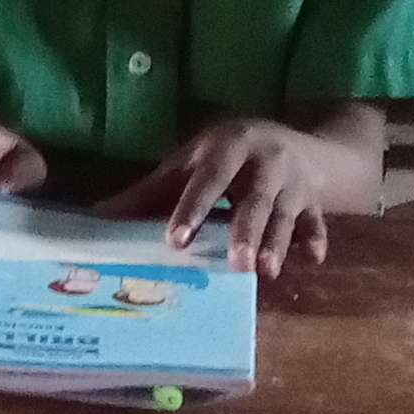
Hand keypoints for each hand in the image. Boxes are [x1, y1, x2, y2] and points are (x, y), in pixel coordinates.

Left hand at [105, 116, 343, 276]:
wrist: (296, 142)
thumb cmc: (228, 158)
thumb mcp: (192, 164)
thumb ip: (152, 192)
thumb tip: (96, 216)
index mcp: (229, 147)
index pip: (209, 178)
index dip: (193, 207)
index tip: (176, 240)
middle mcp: (266, 161)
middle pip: (256, 198)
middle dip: (246, 231)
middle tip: (237, 264)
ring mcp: (295, 181)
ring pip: (287, 213)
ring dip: (278, 242)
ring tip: (267, 271)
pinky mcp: (316, 200)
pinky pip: (317, 222)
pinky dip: (315, 239)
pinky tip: (312, 260)